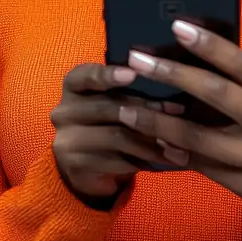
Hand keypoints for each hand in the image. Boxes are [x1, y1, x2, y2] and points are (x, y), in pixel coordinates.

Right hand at [51, 62, 182, 200]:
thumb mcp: (114, 99)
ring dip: (152, 138)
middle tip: (178, 110)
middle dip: (147, 108)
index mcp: (73, 87)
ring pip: (117, 136)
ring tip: (178, 139)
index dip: (108, 75)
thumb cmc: (108, 121)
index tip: (132, 74)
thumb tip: (168, 73)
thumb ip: (130, 87)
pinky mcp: (77, 167)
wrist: (86, 167)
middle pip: (108, 107)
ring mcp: (67, 141)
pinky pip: (118, 161)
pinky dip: (145, 159)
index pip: (85, 76)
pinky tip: (166, 159)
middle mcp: (63, 111)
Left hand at [117, 22, 241, 217]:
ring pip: (198, 137)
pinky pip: (200, 166)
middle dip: (172, 74)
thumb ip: (236, 82)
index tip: (176, 26)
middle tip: (137, 61)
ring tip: (127, 109)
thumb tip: (183, 55)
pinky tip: (150, 141)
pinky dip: (171, 152)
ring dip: (157, 123)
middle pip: (216, 93)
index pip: (240, 62)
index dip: (209, 43)